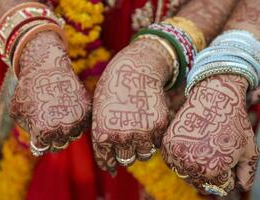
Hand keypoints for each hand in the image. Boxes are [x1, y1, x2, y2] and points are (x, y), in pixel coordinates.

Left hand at [10, 31, 90, 155]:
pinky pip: (82, 125)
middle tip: (49, 123)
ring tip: (58, 114)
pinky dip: (77, 120)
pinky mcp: (88, 111)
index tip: (37, 129)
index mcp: (44, 131)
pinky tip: (68, 108)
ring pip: (72, 136)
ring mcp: (78, 120)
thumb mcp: (18, 111)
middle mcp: (64, 129)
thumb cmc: (29, 88)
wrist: (49, 66)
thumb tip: (40, 144)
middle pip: (59, 145)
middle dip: (52, 137)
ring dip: (66, 130)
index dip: (38, 139)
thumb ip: (28, 131)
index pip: (42, 148)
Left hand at [92, 39, 171, 171]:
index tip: (112, 162)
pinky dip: (154, 137)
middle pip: (126, 159)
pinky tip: (149, 123)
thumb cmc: (113, 89)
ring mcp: (143, 133)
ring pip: (144, 155)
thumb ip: (102, 136)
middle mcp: (122, 137)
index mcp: (103, 135)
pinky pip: (158, 142)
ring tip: (139, 130)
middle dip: (125, 152)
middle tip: (127, 138)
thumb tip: (109, 166)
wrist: (135, 70)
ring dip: (141, 147)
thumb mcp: (99, 113)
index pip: (106, 160)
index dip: (109, 162)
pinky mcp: (160, 126)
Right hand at [162, 74, 258, 193]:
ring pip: (186, 174)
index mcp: (212, 169)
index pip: (220, 186)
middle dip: (210, 172)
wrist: (213, 98)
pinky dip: (180, 159)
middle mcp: (190, 165)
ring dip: (194, 167)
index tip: (226, 155)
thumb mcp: (250, 150)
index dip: (227, 173)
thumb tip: (239, 186)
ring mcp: (176, 155)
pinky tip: (190, 146)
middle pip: (201, 182)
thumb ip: (247, 173)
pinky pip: (173, 163)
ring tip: (203, 148)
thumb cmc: (233, 123)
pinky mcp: (167, 145)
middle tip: (214, 152)